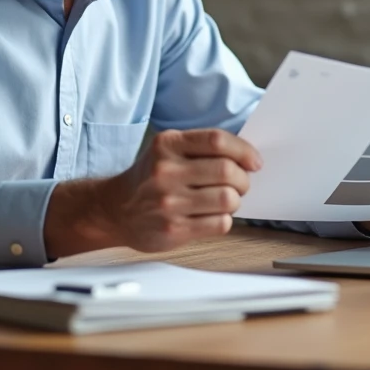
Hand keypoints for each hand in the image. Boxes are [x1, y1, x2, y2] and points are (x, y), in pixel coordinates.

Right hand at [100, 128, 261, 251]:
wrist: (115, 209)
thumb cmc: (149, 178)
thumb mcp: (167, 150)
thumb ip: (201, 148)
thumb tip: (247, 157)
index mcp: (167, 145)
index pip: (217, 140)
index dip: (244, 150)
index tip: (254, 161)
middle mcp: (166, 171)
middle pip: (226, 170)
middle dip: (243, 179)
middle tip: (241, 184)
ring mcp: (169, 202)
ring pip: (227, 199)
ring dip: (235, 200)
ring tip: (225, 200)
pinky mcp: (174, 229)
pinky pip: (220, 224)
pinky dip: (224, 220)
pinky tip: (213, 216)